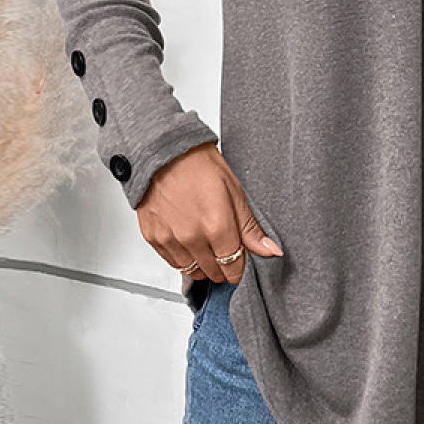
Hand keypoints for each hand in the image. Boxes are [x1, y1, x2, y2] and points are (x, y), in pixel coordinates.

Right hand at [135, 142, 283, 284]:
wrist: (163, 151)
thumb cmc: (199, 164)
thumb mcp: (234, 192)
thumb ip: (250, 228)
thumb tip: (271, 251)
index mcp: (217, 227)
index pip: (233, 267)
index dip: (239, 267)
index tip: (240, 262)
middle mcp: (192, 238)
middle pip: (213, 271)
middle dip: (223, 266)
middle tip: (224, 250)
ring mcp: (170, 239)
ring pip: (192, 270)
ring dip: (203, 265)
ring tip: (207, 246)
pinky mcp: (153, 237)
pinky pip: (171, 262)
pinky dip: (183, 258)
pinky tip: (189, 243)